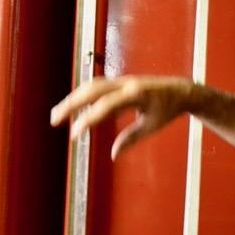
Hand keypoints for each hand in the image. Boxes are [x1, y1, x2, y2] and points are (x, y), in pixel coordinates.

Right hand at [50, 75, 192, 158]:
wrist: (180, 90)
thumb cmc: (168, 110)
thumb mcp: (152, 126)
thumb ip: (132, 138)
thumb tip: (113, 154)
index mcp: (137, 94)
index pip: (106, 106)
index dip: (88, 119)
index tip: (74, 134)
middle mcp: (126, 84)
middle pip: (92, 90)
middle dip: (71, 103)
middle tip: (54, 120)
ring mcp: (121, 81)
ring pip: (91, 87)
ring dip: (73, 99)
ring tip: (57, 115)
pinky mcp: (119, 83)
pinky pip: (97, 88)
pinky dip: (82, 97)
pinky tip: (72, 108)